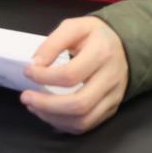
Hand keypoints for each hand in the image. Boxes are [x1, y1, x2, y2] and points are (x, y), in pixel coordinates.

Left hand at [21, 16, 128, 133]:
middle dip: (46, 105)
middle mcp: (112, 78)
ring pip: (82, 120)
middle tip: (26, 97)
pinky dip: (63, 124)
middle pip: (79, 104)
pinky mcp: (111, 108)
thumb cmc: (95, 36)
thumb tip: (35, 65)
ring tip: (34, 106)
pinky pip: (86, 125)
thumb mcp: (75, 27)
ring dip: (52, 118)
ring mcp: (114, 96)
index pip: (70, 75)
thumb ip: (53, 42)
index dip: (43, 77)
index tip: (28, 71)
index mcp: (103, 53)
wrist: (125, 45)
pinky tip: (50, 112)